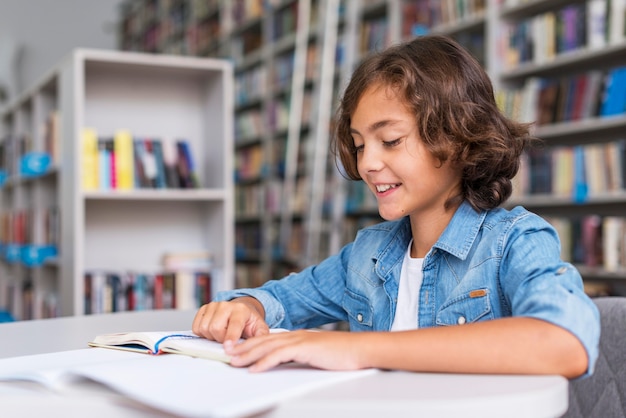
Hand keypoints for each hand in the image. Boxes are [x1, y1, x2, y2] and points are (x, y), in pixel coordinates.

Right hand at [192, 297, 268, 342]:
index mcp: (241, 310)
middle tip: (227, 340)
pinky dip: (202, 333)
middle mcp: (225, 305)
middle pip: (215, 328)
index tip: (228, 348)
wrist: (241, 310)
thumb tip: (259, 346)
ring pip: (204, 328)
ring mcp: (213, 305)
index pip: (234, 324)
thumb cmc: (248, 322)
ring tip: (221, 334)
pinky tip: (212, 331)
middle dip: (220, 339)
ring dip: (211, 337)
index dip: (230, 337)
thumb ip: (260, 336)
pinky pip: (196, 327)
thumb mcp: (259, 328)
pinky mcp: (203, 309)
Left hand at [224, 330, 366, 371]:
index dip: (251, 344)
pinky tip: (255, 369)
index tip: (237, 350)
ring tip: (234, 361)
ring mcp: (300, 341)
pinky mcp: (305, 348)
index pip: (268, 340)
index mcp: (298, 337)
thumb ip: (301, 355)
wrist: (359, 350)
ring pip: (267, 347)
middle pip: (263, 341)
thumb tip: (287, 361)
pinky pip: (280, 356)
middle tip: (227, 354)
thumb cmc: (342, 354)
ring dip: (248, 355)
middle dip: (243, 348)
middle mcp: (296, 336)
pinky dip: (265, 362)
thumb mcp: (316, 354)